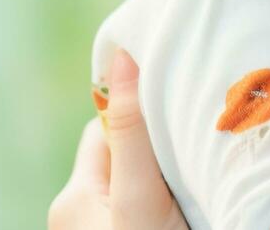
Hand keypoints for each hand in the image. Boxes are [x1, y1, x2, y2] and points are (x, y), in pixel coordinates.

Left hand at [47, 49, 187, 229]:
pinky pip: (143, 207)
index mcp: (72, 195)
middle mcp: (78, 214)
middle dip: (155, 152)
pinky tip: (192, 206)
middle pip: (123, 157)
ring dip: (164, 181)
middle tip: (194, 156)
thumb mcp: (139, 194)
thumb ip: (132, 132)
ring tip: (196, 183)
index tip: (178, 121)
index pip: (104, 131)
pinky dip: (166, 203)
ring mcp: (98, 228)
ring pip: (136, 184)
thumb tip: (122, 56)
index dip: (140, 120)